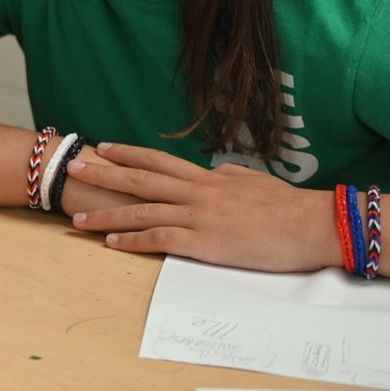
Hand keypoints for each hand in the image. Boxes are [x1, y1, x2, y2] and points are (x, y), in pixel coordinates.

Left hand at [66, 141, 338, 272]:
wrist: (315, 225)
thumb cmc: (292, 208)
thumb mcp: (255, 183)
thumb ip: (231, 176)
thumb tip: (218, 171)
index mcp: (210, 178)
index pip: (160, 161)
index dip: (129, 154)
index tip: (104, 148)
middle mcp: (198, 192)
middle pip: (140, 180)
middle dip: (104, 174)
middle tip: (74, 169)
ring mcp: (199, 216)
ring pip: (142, 211)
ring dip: (107, 215)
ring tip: (78, 220)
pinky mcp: (205, 242)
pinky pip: (160, 239)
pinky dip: (133, 240)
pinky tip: (113, 242)